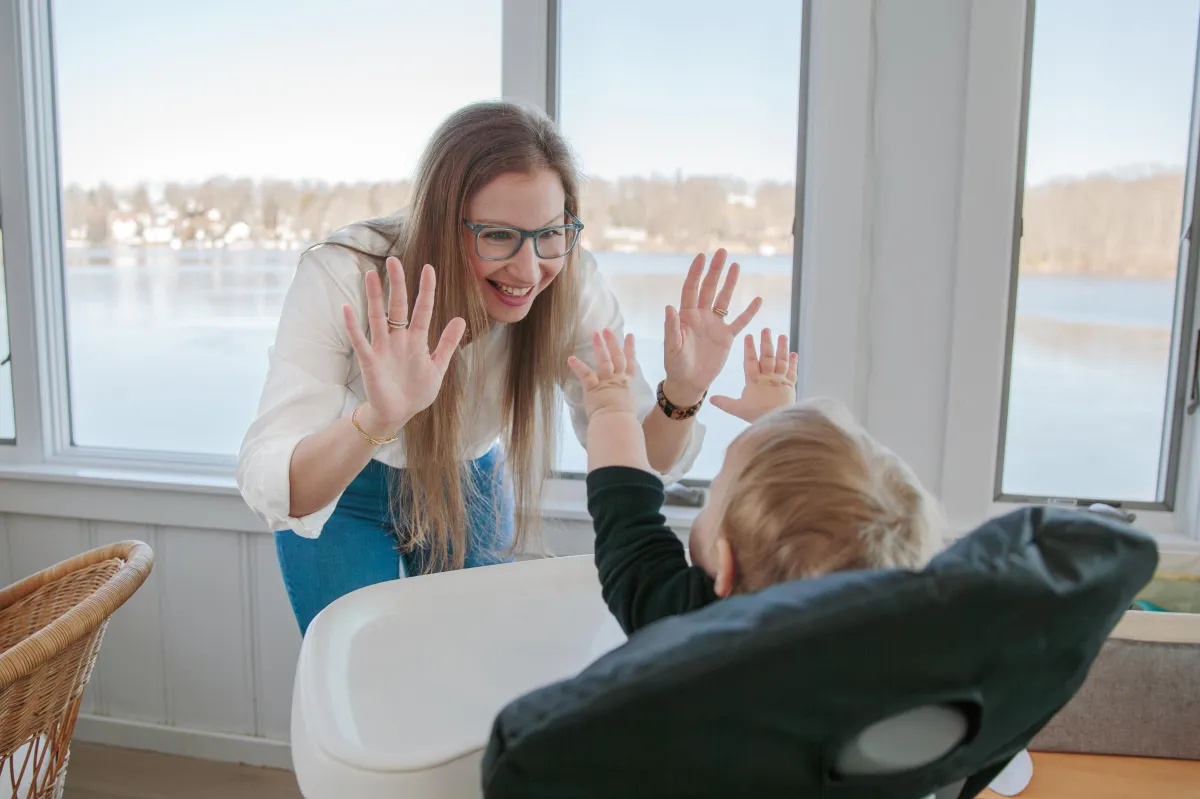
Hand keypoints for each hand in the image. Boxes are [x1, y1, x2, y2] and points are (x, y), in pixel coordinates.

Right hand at [342, 257, 466, 435]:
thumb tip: (460, 319)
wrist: (398, 414)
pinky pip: (360, 341)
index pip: (422, 310)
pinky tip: (347, 308)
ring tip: (370, 274)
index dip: (426, 290)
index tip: (429, 268)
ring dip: (373, 297)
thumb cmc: (417, 391)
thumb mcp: (437, 367)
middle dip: (396, 284)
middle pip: (398, 307)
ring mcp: (383, 348)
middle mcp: (399, 339)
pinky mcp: (370, 361)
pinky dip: (353, 326)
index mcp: (417, 340)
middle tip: (393, 261)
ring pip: (378, 317)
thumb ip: (447, 344)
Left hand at [567, 329, 639, 420]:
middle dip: (613, 342)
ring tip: (596, 334)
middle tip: (607, 329)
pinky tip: (571, 358)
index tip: (630, 336)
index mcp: (626, 384)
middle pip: (617, 357)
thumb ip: (624, 401)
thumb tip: (623, 405)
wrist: (617, 424)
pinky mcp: (594, 387)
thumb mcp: (628, 407)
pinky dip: (578, 366)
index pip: (631, 364)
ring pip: (605, 361)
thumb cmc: (623, 421)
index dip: (630, 349)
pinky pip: (586, 374)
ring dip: (600, 347)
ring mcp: (606, 382)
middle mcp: (618, 380)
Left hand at [663, 249, 762, 404]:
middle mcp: (701, 316)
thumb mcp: (672, 346)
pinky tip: (758, 299)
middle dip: (715, 270)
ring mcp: (715, 325)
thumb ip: (671, 327)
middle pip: (709, 288)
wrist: (688, 382)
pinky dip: (749, 312)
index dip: (696, 272)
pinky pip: (740, 321)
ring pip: (724, 299)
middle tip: (722, 252)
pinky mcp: (726, 337)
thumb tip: (669, 307)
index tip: (701, 256)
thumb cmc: (676, 364)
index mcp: (685, 316)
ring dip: (730, 283)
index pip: (691, 288)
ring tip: (737, 265)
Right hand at [710, 328, 797, 422]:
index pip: (750, 361)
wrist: (777, 422)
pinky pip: (792, 372)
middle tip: (767, 329)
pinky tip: (794, 353)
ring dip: (782, 348)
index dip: (749, 348)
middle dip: (766, 342)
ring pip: (781, 361)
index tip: (749, 335)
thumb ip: (724, 403)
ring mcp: (780, 380)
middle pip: (767, 356)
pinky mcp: (790, 386)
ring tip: (782, 336)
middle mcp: (768, 377)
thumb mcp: (737, 409)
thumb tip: (710, 398)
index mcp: (754, 381)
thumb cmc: (757, 415)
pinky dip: (793, 363)